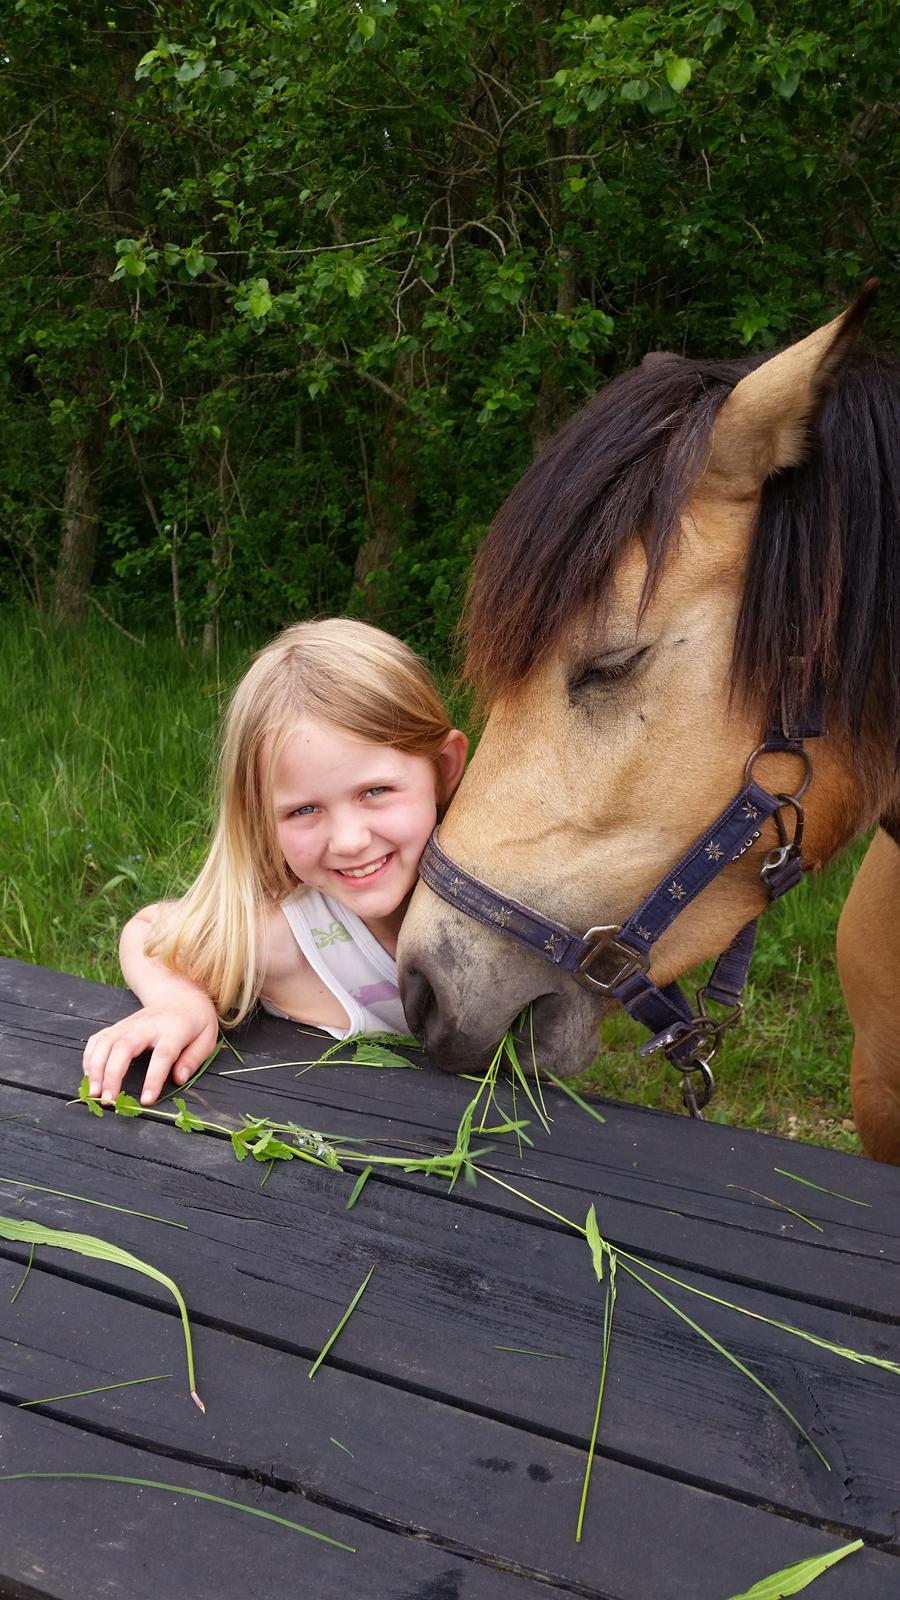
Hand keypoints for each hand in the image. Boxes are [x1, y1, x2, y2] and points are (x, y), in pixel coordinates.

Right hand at [82, 1001, 218, 1106]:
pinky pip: (98, 1039)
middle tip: (108, 1100)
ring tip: (93, 1092)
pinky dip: (89, 1057)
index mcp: (173, 1030)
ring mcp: (129, 1024)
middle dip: (112, 1075)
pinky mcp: (118, 1026)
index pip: (162, 1055)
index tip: (146, 1100)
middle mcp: (147, 1026)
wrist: (179, 995)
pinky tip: (89, 1076)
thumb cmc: (194, 1021)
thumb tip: (179, 1079)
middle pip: (124, 1047)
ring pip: (105, 1042)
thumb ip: (193, 1059)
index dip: (153, 1079)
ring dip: (95, 1068)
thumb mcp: (207, 1037)